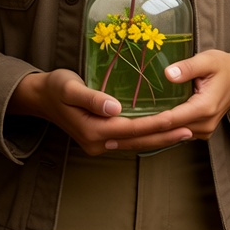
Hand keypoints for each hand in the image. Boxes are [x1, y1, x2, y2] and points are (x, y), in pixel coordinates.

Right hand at [9, 69, 192, 155]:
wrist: (40, 96)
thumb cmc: (55, 86)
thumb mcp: (70, 88)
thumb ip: (92, 98)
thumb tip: (115, 108)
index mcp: (94, 130)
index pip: (132, 128)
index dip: (155, 124)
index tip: (176, 118)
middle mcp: (98, 142)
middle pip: (137, 140)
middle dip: (163, 135)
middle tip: (189, 129)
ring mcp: (99, 143)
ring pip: (134, 142)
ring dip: (158, 138)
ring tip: (181, 131)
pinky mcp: (100, 138)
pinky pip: (128, 139)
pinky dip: (145, 135)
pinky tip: (158, 129)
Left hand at [104, 49, 229, 146]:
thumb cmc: (223, 65)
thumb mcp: (208, 60)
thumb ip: (188, 67)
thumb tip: (168, 73)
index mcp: (203, 108)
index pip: (168, 120)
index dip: (144, 125)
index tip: (122, 126)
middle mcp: (202, 125)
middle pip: (163, 135)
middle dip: (135, 139)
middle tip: (107, 140)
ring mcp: (200, 130)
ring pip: (166, 138)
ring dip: (140, 140)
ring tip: (113, 140)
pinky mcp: (196, 129)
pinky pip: (171, 135)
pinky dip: (152, 135)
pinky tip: (132, 135)